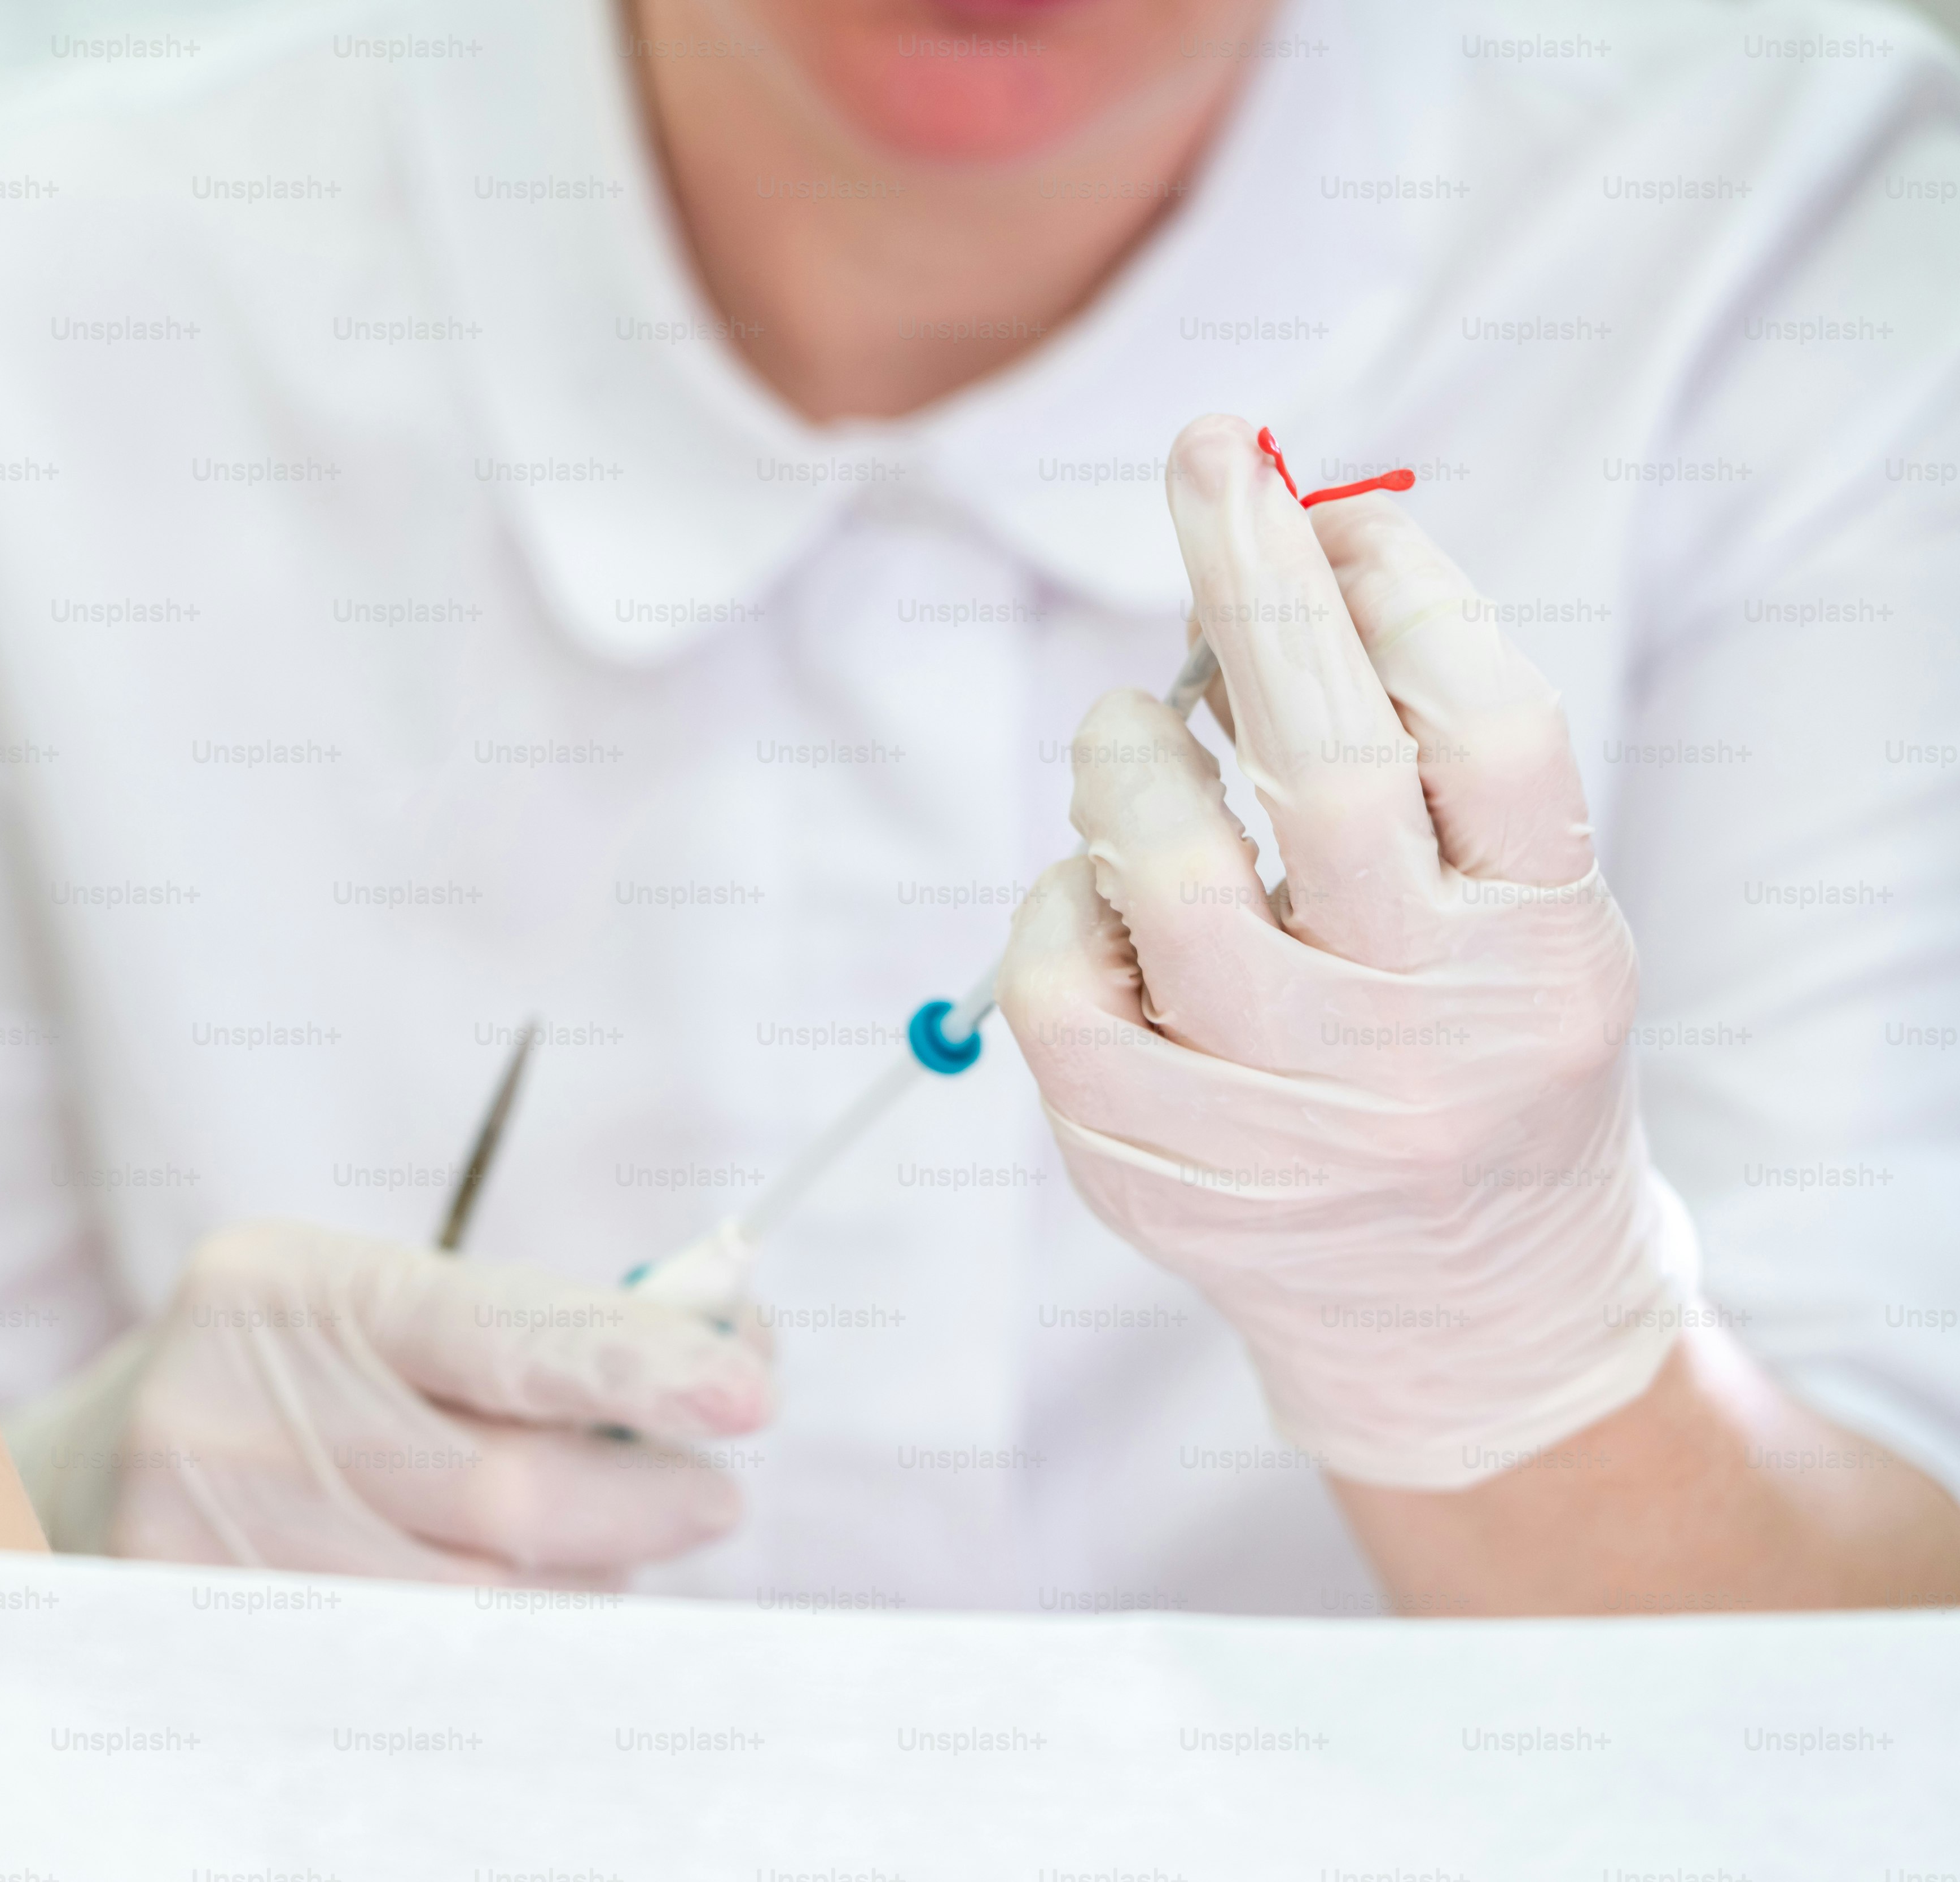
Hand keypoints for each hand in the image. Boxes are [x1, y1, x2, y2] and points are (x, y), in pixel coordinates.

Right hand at [14, 1220, 770, 1582]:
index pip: (489, 1328)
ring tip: (596, 1541)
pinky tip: (514, 1596)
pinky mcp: (202, 1632)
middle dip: (639, 1497)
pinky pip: (416, 1660)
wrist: (87, 1470)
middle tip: (712, 1494)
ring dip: (577, 1578)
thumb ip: (530, 1331)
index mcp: (283, 1282)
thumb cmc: (290, 1378)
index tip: (747, 1385)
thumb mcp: (376, 1309)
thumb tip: (722, 1356)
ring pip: (475, 1598)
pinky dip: (504, 1635)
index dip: (629, 1362)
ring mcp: (196, 1529)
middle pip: (499, 1491)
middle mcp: (225, 1400)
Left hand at [998, 414, 1698, 1489]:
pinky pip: (1056, 990)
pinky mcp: (1162, 1176)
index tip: (1332, 500)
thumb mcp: (1505, 905)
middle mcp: (1431, 1035)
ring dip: (1129, 756)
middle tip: (1210, 457)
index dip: (1405, 591)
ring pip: (1167, 877)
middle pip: (1329, 769)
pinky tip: (1094, 900)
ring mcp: (1292, 1118)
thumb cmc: (1466, 1041)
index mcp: (1547, 945)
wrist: (1465, 1306)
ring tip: (1136, 736)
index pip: (1488, 729)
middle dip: (1256, 583)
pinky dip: (1054, 905)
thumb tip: (1277, 548)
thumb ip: (1415, 751)